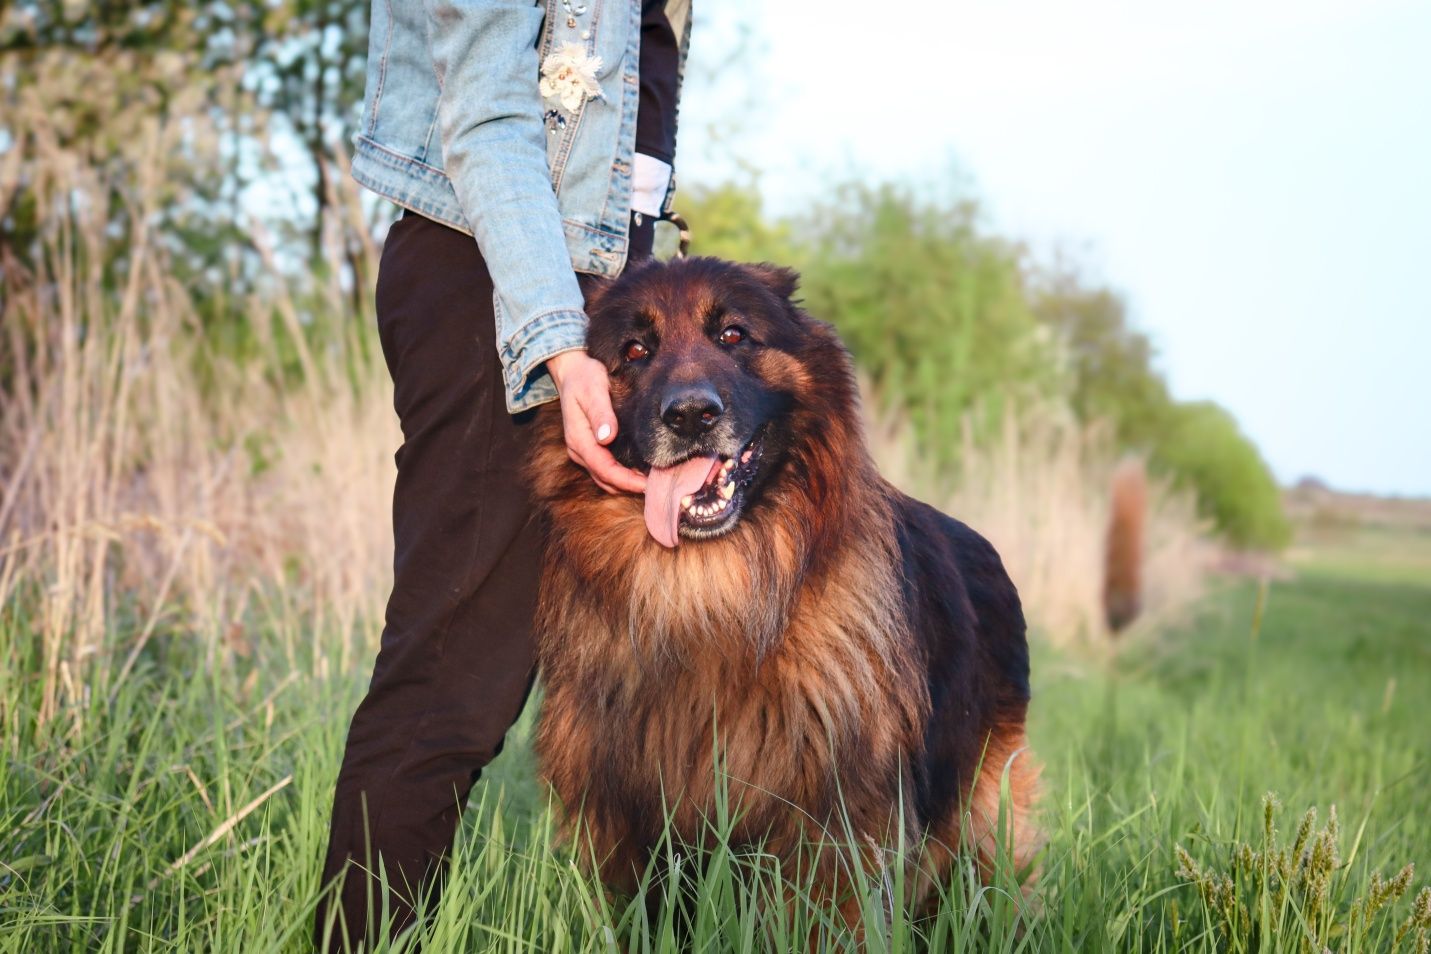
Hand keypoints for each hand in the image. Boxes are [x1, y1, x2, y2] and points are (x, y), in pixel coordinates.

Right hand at [547, 350, 646, 494]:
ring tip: (653, 482)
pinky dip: (622, 476)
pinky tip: (641, 472)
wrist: (572, 370)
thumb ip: (600, 413)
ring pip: (605, 478)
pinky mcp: (590, 447)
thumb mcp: (593, 390)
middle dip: (630, 487)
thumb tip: (606, 437)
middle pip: (606, 480)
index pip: (604, 470)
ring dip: (627, 484)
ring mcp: (583, 451)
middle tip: (658, 487)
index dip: (627, 481)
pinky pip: (606, 469)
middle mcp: (579, 450)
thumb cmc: (584, 377)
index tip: (648, 485)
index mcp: (579, 439)